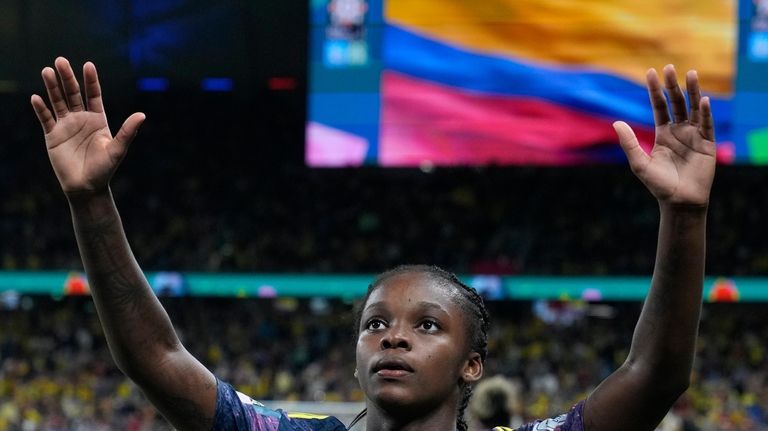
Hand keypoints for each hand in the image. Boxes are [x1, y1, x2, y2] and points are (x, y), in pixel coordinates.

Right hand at [31, 57, 144, 193]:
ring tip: (47, 71)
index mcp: (98, 119)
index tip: (88, 65)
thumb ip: (128, 131)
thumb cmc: (105, 169)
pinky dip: (41, 108)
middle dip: (67, 78)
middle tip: (60, 60)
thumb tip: (142, 115)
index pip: (93, 95)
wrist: (86, 187)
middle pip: (72, 94)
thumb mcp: (118, 149)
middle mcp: (81, 119)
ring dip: (52, 87)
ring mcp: (66, 126)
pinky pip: (45, 119)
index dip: (91, 81)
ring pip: (58, 102)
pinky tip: (36, 97)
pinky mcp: (52, 136)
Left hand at [614, 65, 715, 206]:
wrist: (679, 202)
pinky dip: (706, 113)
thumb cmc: (658, 184)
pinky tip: (703, 100)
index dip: (655, 90)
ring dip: (693, 91)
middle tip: (669, 68)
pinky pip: (707, 125)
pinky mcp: (707, 145)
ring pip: (694, 109)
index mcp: (663, 134)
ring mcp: (695, 136)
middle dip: (673, 85)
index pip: (660, 106)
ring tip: (691, 73)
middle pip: (677, 103)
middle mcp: (680, 131)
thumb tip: (616, 122)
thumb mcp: (639, 163)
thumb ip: (629, 143)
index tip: (651, 72)